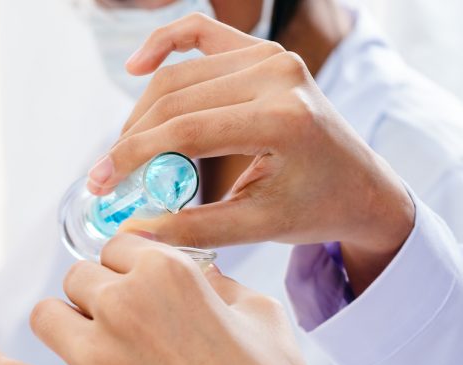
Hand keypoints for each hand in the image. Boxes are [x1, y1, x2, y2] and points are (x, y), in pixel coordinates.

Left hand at [0, 235, 323, 364]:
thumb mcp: (262, 312)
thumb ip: (216, 281)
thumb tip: (191, 272)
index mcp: (166, 273)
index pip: (117, 248)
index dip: (130, 270)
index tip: (140, 292)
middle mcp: (122, 305)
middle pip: (78, 280)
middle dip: (100, 299)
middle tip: (129, 332)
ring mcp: (94, 359)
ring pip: (47, 319)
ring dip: (65, 328)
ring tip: (91, 350)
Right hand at [85, 14, 414, 288]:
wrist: (362, 187)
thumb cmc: (317, 210)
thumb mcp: (258, 227)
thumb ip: (194, 229)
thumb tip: (132, 233)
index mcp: (284, 119)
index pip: (187, 130)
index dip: (133, 156)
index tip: (100, 184)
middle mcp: (279, 75)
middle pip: (177, 99)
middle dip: (132, 139)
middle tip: (106, 175)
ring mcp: (273, 56)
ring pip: (181, 75)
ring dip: (143, 111)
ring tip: (125, 151)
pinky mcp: (265, 52)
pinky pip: (203, 33)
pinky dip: (165, 44)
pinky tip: (137, 67)